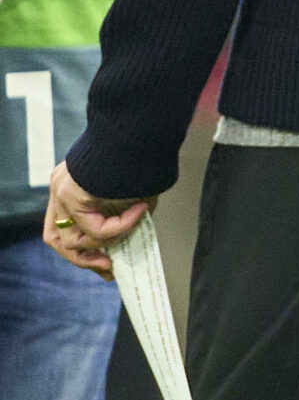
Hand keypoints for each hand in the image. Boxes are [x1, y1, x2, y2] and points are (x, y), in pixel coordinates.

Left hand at [46, 160, 154, 277]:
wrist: (140, 131)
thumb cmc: (141, 157)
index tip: (108, 265)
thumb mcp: (129, 196)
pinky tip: (139, 211)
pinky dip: (120, 227)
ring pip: (73, 240)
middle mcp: (59, 190)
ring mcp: (60, 192)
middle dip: (84, 260)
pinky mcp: (70, 194)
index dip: (84, 252)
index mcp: (70, 187)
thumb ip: (122, 219)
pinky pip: (95, 229)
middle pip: (57, 239)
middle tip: (109, 268)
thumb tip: (127, 244)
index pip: (65, 228)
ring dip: (106, 244)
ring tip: (132, 229)